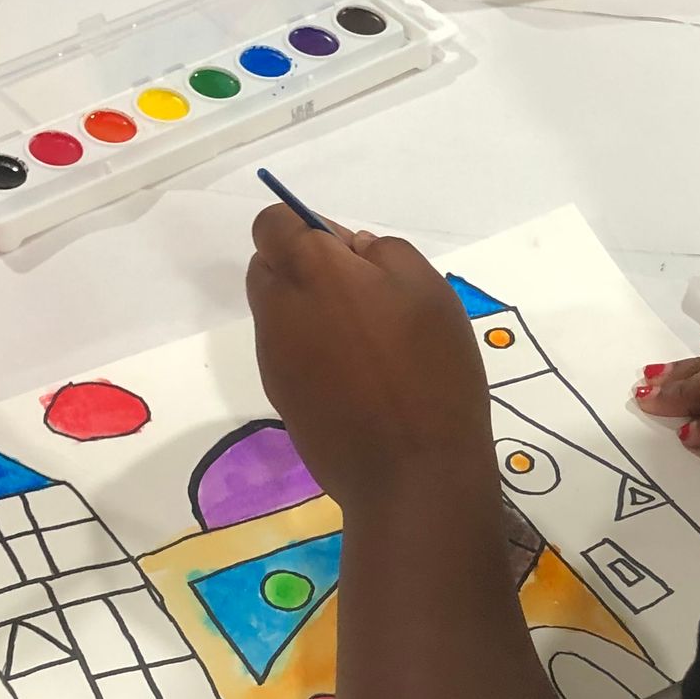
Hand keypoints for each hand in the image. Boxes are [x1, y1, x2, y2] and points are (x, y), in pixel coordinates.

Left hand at [247, 206, 495, 512]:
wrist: (411, 474)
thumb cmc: (430, 372)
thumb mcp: (428, 289)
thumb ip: (384, 252)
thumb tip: (352, 250)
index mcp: (311, 270)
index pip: (274, 223)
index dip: (309, 228)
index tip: (354, 256)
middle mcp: (278, 309)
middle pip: (268, 266)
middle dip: (304, 268)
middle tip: (365, 298)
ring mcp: (274, 358)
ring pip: (279, 311)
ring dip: (311, 312)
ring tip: (368, 345)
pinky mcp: (282, 397)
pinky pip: (290, 354)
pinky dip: (315, 353)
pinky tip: (361, 381)